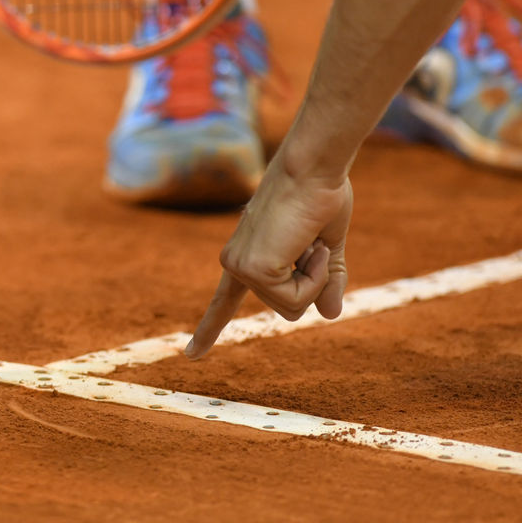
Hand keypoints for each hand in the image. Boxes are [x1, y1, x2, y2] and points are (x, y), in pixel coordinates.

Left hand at [185, 154, 351, 359]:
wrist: (312, 167)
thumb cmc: (320, 194)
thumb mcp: (327, 245)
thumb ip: (325, 280)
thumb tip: (330, 314)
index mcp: (245, 256)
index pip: (223, 301)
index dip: (210, 328)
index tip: (191, 354)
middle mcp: (235, 264)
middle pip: (288, 307)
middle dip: (314, 279)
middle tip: (311, 240)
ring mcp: (241, 267)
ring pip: (295, 306)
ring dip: (316, 275)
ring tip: (308, 238)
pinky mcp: (253, 269)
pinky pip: (298, 298)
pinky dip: (315, 275)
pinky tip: (308, 243)